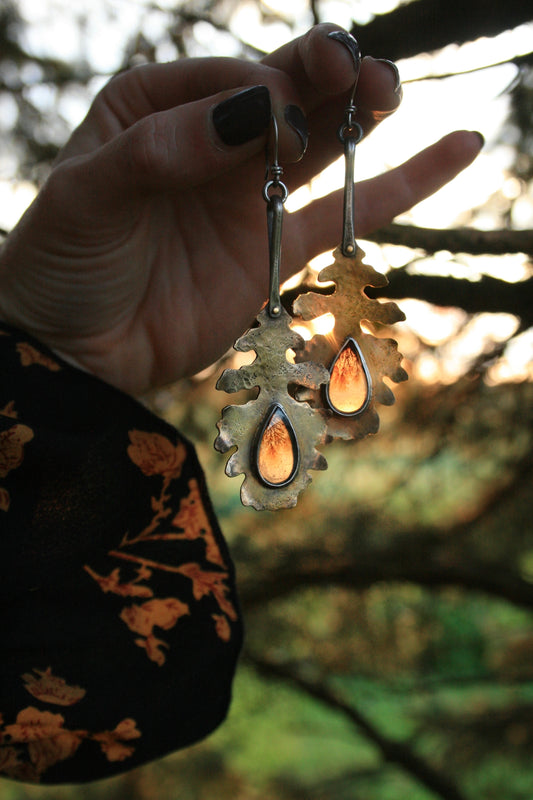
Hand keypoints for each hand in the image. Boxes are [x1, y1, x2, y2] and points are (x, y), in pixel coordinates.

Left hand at [0, 24, 481, 395]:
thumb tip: (255, 111)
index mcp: (158, 105)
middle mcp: (212, 141)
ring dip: (360, 112)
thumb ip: (166, 148)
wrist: (77, 353)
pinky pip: (343, 212)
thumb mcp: (91, 194)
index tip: (270, 117)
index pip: (230, 79)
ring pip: (321, 142)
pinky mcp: (276, 248)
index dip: (262, 90)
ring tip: (388, 91)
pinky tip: (453, 147)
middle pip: (287, 93)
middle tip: (357, 71)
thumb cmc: (63, 266)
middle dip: (325, 75)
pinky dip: (400, 184)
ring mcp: (249, 194)